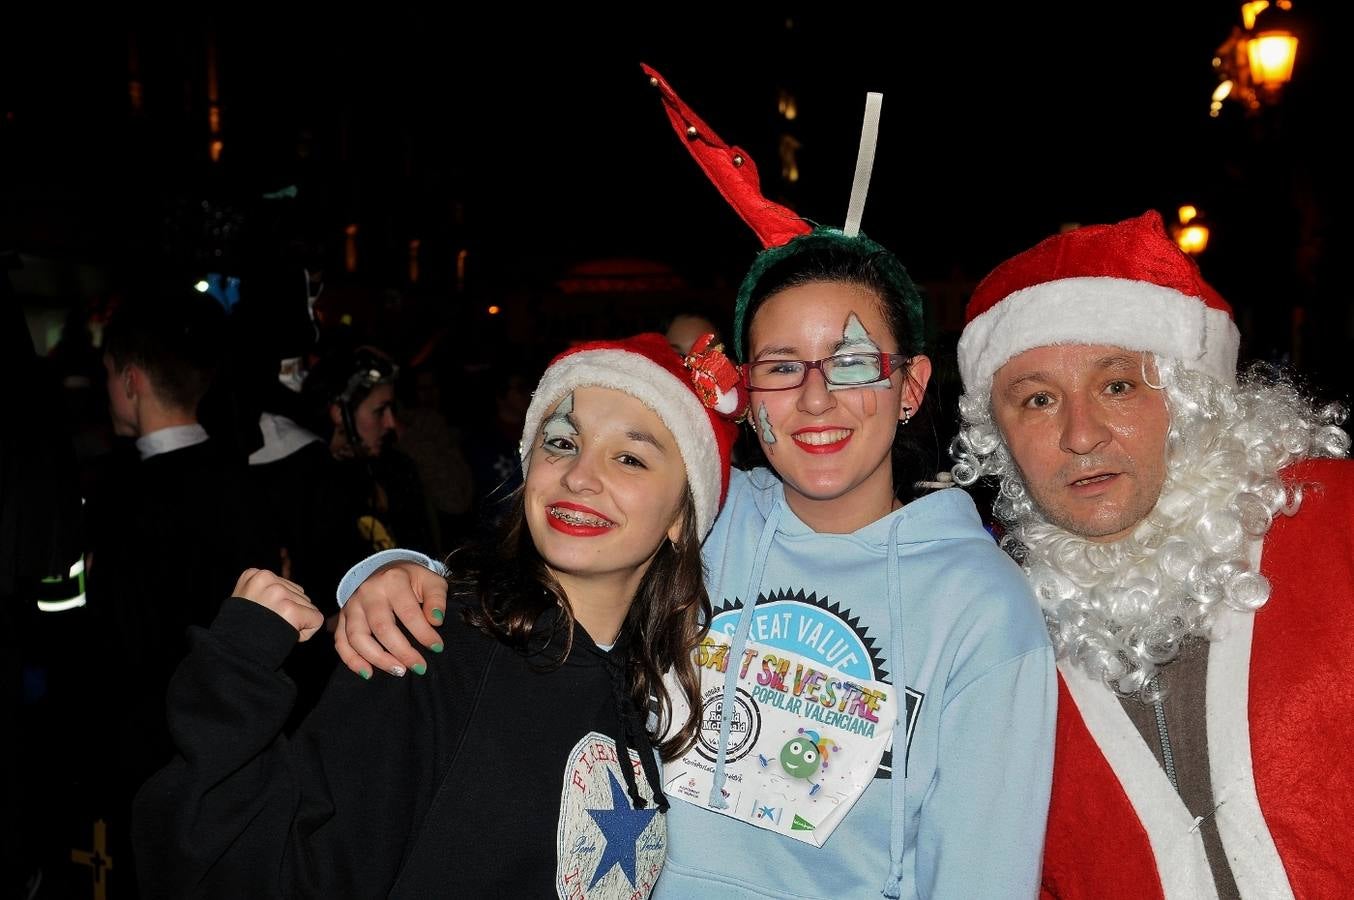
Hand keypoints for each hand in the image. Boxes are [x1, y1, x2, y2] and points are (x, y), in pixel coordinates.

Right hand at [233, 568, 324, 641]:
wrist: (233, 655)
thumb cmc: (241, 633)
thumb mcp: (248, 602)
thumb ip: (267, 593)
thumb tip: (293, 594)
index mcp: (255, 575)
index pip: (287, 587)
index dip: (280, 608)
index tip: (260, 619)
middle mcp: (267, 579)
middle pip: (300, 595)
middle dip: (291, 614)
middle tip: (268, 627)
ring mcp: (278, 593)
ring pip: (309, 607)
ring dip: (297, 623)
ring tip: (274, 631)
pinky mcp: (290, 610)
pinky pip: (316, 620)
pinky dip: (306, 633)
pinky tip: (286, 636)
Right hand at [335, 562, 447, 678]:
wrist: (386, 570)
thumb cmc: (413, 580)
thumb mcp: (431, 581)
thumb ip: (436, 599)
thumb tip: (436, 621)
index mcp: (392, 580)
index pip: (408, 612)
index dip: (423, 633)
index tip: (437, 647)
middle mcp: (368, 592)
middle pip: (382, 627)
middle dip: (402, 651)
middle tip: (419, 667)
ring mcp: (352, 605)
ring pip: (357, 637)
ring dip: (378, 658)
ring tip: (398, 671)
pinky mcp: (342, 617)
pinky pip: (341, 641)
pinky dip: (351, 660)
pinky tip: (368, 673)